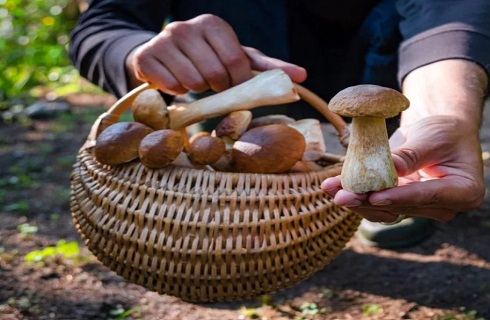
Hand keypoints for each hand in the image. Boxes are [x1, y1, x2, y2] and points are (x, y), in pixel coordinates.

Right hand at [127, 14, 306, 94]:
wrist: (162, 56)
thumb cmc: (208, 58)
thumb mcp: (238, 59)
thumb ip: (269, 68)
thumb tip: (303, 77)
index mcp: (213, 24)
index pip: (236, 62)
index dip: (238, 82)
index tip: (234, 85)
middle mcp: (186, 27)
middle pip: (215, 74)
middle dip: (218, 87)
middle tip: (213, 84)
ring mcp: (163, 40)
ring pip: (192, 83)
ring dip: (197, 91)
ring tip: (194, 80)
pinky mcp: (145, 57)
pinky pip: (171, 87)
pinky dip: (177, 93)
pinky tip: (176, 82)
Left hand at [321, 115, 484, 222]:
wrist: (442, 131)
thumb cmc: (445, 130)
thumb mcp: (431, 137)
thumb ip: (410, 156)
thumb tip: (387, 170)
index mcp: (465, 192)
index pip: (427, 196)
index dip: (398, 197)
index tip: (373, 197)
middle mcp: (444, 207)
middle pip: (402, 207)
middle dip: (368, 201)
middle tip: (340, 196)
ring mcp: (422, 208)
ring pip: (385, 211)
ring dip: (357, 201)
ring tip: (331, 189)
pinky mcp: (403, 204)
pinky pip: (378, 205)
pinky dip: (357, 196)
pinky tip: (334, 186)